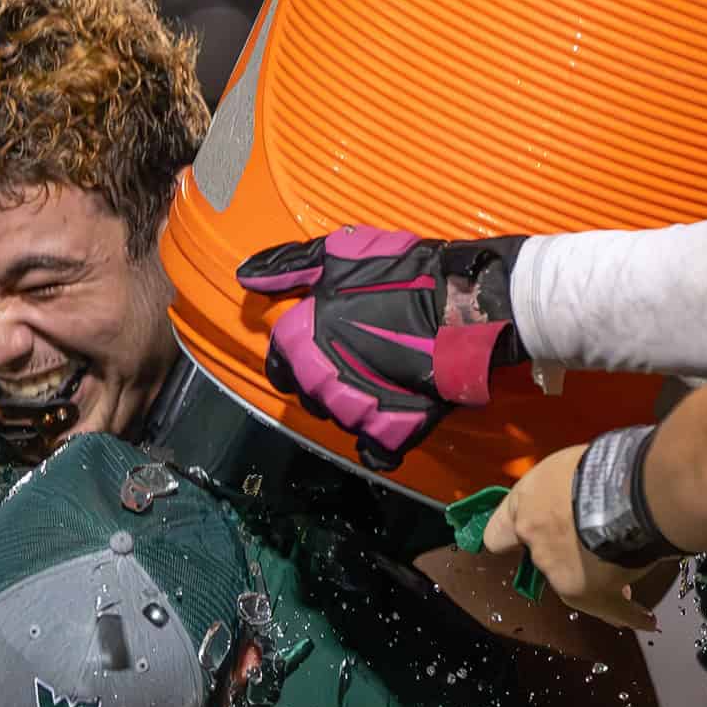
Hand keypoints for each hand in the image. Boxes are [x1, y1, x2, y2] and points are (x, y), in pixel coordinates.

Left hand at [237, 226, 524, 469]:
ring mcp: (353, 412)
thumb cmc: (401, 273)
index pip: (279, 366)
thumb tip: (244, 277)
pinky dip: (381, 440)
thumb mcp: (338, 254)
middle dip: (329, 381)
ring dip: (357, 405)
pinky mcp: (389, 433)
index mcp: (299, 343)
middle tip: (363, 356)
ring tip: (387, 376)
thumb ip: (287, 268)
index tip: (325, 345)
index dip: (300, 356)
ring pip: (341, 420)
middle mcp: (318, 383)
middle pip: (310, 396)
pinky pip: (373, 451)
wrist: (462, 307)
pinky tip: (396, 416)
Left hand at [483, 447, 659, 632]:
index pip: (498, 534)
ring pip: (574, 582)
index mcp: (526, 504)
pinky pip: (611, 608)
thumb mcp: (571, 464)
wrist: (629, 486)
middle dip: (566, 553)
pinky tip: (644, 619)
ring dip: (595, 576)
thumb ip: (564, 488)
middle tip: (594, 543)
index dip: (513, 537)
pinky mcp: (586, 591)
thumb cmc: (605, 464)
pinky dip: (628, 614)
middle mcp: (534, 539)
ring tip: (628, 567)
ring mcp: (557, 569)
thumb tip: (579, 494)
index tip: (520, 540)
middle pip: (542, 557)